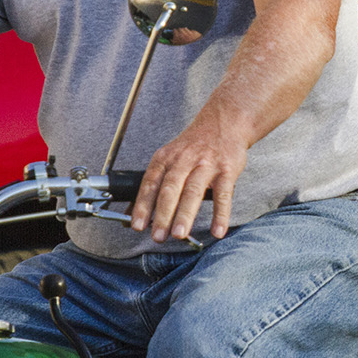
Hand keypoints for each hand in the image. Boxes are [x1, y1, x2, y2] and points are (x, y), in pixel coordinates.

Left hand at [131, 113, 247, 241]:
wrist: (225, 121)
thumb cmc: (194, 145)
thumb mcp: (169, 157)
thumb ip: (153, 185)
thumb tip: (130, 213)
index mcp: (165, 158)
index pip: (150, 183)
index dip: (142, 205)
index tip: (137, 225)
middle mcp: (184, 160)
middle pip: (170, 189)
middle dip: (162, 214)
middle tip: (158, 236)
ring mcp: (206, 164)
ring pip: (193, 191)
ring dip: (185, 214)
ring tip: (179, 235)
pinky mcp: (227, 170)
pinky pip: (223, 194)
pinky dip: (221, 214)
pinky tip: (218, 230)